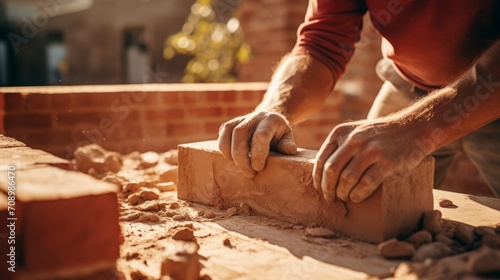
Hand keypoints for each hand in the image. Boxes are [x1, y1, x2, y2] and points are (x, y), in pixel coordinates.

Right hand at [218, 111, 297, 177]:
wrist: (269, 120)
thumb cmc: (279, 134)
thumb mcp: (287, 137)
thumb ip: (288, 144)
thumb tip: (288, 150)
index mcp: (270, 119)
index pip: (260, 136)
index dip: (258, 153)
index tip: (258, 168)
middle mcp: (254, 117)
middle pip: (240, 133)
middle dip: (241, 157)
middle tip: (250, 174)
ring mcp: (240, 119)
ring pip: (228, 132)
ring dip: (230, 153)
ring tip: (240, 168)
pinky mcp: (230, 124)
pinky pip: (222, 135)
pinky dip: (224, 149)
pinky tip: (232, 160)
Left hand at [313, 118, 430, 202]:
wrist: (412, 128)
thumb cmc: (379, 136)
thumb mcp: (355, 132)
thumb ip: (339, 147)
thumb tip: (322, 174)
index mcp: (342, 132)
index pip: (321, 159)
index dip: (317, 178)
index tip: (319, 189)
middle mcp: (354, 139)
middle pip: (331, 170)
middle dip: (327, 189)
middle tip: (330, 199)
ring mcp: (372, 150)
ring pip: (347, 179)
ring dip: (343, 193)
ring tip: (345, 198)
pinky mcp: (388, 162)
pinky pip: (366, 183)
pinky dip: (358, 194)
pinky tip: (357, 198)